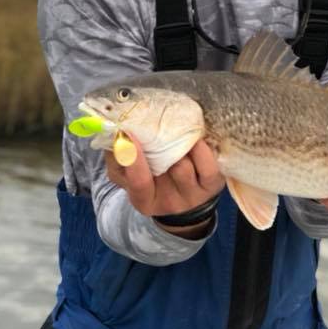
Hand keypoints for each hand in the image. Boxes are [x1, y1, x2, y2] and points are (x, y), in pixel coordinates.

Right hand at [105, 135, 225, 217]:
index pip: (138, 182)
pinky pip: (208, 167)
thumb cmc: (152, 176)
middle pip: (164, 170)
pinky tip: (196, 139)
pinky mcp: (212, 186)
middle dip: (160, 146)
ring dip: (179, 146)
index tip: (128, 133)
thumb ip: (117, 157)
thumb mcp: (128, 173)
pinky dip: (201, 150)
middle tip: (156, 126)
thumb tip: (115, 132)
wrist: (186, 194)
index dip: (133, 159)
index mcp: (144, 200)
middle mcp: (169, 202)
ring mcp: (192, 196)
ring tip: (177, 133)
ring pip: (184, 166)